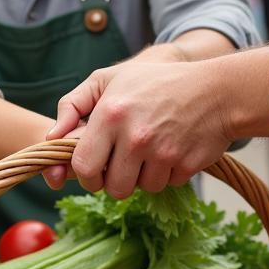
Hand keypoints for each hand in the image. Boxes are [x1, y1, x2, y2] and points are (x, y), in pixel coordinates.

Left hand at [48, 60, 233, 198]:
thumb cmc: (157, 82)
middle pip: (112, 188)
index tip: (93, 169)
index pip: (82, 166)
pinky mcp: (185, 166)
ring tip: (150, 150)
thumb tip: (51, 137)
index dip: (85, 174)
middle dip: (113, 182)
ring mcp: (162, 153)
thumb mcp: (109, 79)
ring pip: (140, 189)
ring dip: (143, 176)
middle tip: (121, 164)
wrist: (218, 91)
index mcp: (111, 114)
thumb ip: (73, 104)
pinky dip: (166, 174)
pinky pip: (166, 185)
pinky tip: (172, 149)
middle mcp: (135, 136)